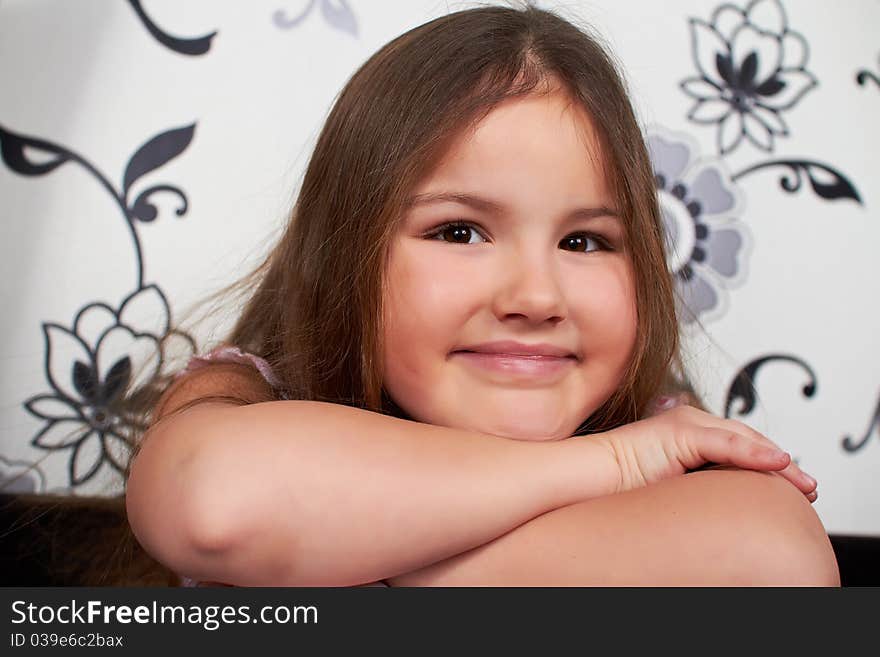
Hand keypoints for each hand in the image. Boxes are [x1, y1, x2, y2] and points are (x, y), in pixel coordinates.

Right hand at [593, 405, 818, 502]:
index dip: (768, 465)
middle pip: (749, 441)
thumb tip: (718, 512)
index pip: (739, 447)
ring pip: (745, 440)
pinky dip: (754, 453)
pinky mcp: (681, 431)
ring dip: (779, 462)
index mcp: (687, 437)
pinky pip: (727, 443)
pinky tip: (779, 464)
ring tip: (803, 483)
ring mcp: (685, 424)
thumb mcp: (670, 488)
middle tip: (809, 488)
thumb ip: (694, 486)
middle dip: (782, 465)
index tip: (793, 488)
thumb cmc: (619, 488)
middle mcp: (689, 424)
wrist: (589, 477)